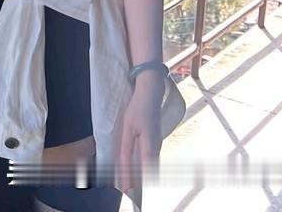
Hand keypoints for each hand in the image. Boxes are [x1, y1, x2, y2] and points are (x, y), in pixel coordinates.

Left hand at [115, 78, 161, 198]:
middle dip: (138, 180)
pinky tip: (134, 164)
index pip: (144, 172)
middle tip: (125, 185)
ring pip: (150, 165)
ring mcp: (158, 144)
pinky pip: (150, 157)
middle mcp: (157, 148)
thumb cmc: (138, 107)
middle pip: (149, 171)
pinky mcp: (156, 140)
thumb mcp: (128, 127)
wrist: (151, 92)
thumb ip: (126, 148)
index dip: (134, 182)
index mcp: (150, 147)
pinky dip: (143, 164)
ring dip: (141, 172)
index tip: (125, 189)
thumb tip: (123, 167)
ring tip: (127, 178)